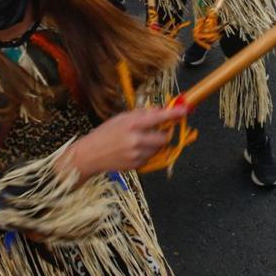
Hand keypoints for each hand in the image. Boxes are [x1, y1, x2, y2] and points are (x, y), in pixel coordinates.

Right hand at [62, 106, 187, 176]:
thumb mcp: (121, 118)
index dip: (173, 114)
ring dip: (155, 144)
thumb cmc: (105, 133)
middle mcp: (136, 139)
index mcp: (131, 124)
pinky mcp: (136, 165)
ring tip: (141, 140)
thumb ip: (142, 114)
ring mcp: (136, 154)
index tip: (184, 110)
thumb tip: (160, 110)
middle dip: (164, 133)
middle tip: (158, 130)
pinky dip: (147, 153)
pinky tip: (134, 150)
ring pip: (158, 148)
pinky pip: (150, 157)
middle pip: (164, 138)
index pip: (158, 117)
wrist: (90, 155)